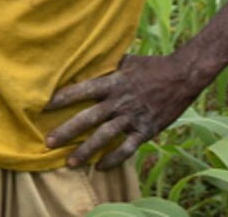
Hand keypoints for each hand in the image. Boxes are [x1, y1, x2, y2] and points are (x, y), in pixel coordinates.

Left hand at [44, 54, 200, 169]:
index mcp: (115, 81)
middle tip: (48, 142)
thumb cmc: (155, 65)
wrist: (185, 75)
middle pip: (89, 117)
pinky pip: (127, 148)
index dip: (63, 97)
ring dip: (86, 150)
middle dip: (67, 131)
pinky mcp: (146, 129)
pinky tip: (100, 167)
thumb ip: (109, 64)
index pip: (84, 90)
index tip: (43, 106)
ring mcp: (133, 116)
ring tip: (70, 162)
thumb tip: (88, 59)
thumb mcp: (130, 60)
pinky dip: (113, 159)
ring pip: (105, 136)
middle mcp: (121, 100)